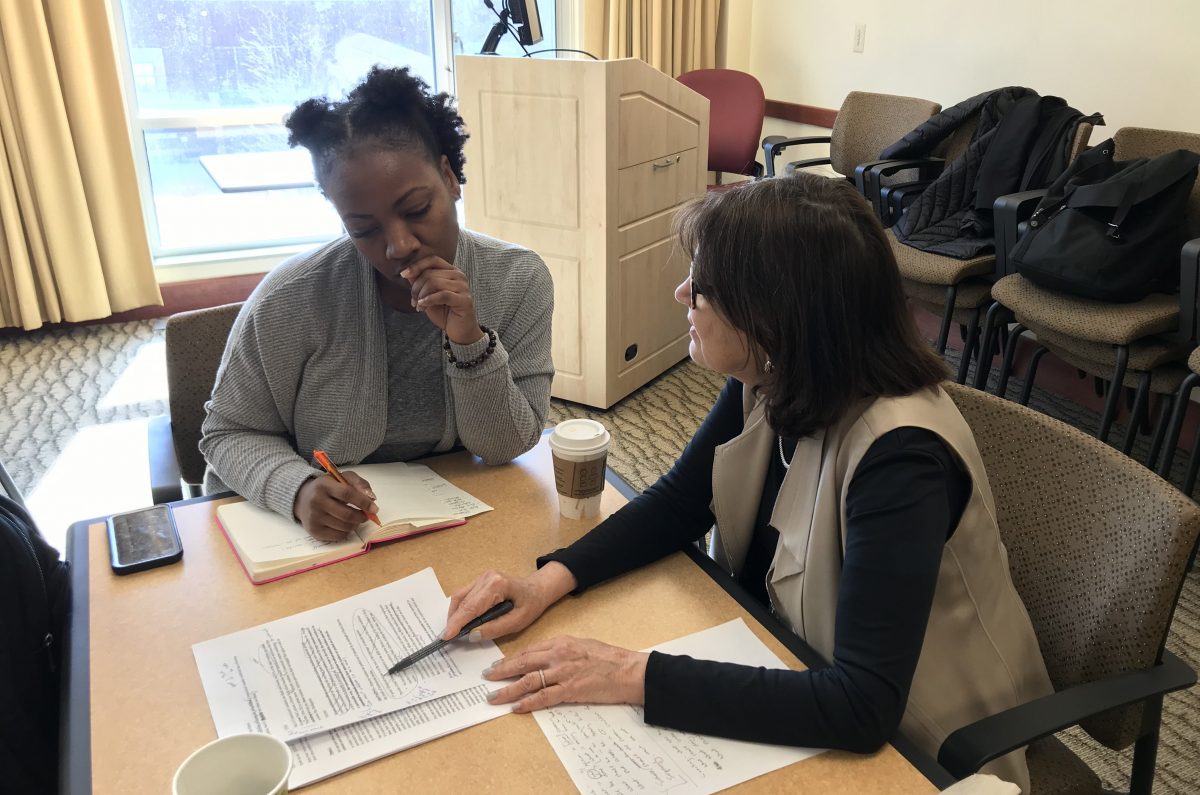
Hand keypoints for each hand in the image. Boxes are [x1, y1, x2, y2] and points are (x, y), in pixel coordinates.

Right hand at [293, 472, 378, 540]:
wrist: (303, 498)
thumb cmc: (328, 487)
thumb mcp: (342, 478)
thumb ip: (359, 483)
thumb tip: (372, 498)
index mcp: (324, 485)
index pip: (347, 494)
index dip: (363, 502)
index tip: (374, 508)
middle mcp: (316, 501)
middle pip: (346, 514)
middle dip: (361, 517)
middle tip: (366, 516)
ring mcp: (314, 517)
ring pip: (344, 527)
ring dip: (355, 524)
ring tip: (355, 519)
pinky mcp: (314, 531)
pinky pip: (338, 536)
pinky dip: (346, 532)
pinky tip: (345, 525)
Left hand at [401, 255, 482, 344]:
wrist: (460, 331)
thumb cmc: (445, 312)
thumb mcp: (428, 295)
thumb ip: (420, 282)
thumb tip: (407, 272)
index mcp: (452, 271)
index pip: (433, 260)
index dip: (417, 266)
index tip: (403, 275)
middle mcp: (459, 276)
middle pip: (430, 273)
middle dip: (416, 287)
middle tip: (413, 301)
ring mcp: (463, 287)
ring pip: (434, 282)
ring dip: (421, 295)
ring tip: (419, 306)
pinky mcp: (464, 300)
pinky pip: (442, 295)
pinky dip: (428, 300)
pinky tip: (423, 307)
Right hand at [443, 563, 576, 641]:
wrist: (537, 589)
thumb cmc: (531, 604)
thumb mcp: (518, 621)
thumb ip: (495, 629)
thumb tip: (472, 635)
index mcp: (497, 585)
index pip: (471, 606)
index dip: (457, 623)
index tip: (445, 637)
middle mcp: (486, 577)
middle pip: (462, 600)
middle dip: (453, 620)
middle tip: (447, 638)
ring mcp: (482, 577)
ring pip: (459, 596)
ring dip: (455, 615)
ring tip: (454, 632)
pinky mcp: (480, 580)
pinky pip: (464, 594)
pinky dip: (460, 609)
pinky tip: (461, 621)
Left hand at [483, 636, 648, 712]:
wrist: (629, 670)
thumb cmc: (608, 658)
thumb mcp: (582, 645)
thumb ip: (561, 650)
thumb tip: (541, 658)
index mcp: (561, 642)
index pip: (528, 650)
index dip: (509, 659)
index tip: (496, 665)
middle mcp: (559, 655)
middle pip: (522, 663)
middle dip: (501, 671)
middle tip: (486, 678)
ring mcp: (564, 672)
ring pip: (528, 680)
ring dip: (508, 690)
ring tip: (494, 697)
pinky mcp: (571, 690)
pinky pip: (543, 697)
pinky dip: (527, 703)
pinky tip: (516, 707)